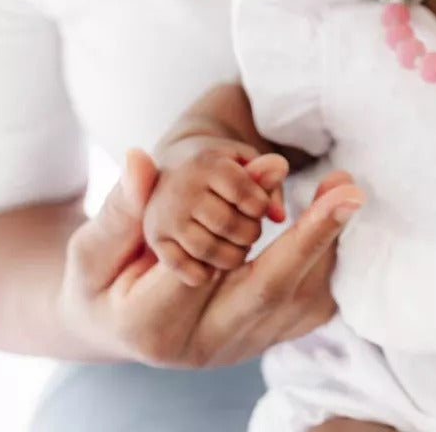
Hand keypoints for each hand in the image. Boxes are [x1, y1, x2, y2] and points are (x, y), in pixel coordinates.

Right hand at [58, 148, 363, 365]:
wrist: (121, 324)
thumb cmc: (102, 280)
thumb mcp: (95, 248)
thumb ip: (121, 209)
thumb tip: (139, 160)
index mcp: (154, 326)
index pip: (208, 267)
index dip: (245, 212)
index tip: (274, 165)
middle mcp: (207, 344)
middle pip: (270, 290)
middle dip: (313, 237)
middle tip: (347, 191)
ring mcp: (245, 344)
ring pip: (301, 295)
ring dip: (328, 239)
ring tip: (343, 187)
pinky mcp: (272, 335)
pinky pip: (313, 297)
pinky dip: (328, 252)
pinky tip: (334, 208)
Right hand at [144, 146, 288, 285]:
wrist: (173, 170)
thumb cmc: (222, 168)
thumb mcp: (247, 161)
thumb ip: (269, 182)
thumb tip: (279, 217)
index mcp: (208, 163)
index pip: (242, 191)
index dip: (260, 206)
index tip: (260, 209)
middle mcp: (182, 188)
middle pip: (227, 223)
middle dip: (249, 233)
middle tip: (251, 233)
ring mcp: (165, 215)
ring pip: (206, 248)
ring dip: (232, 256)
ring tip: (238, 249)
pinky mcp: (155, 239)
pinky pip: (181, 266)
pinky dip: (203, 273)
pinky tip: (215, 266)